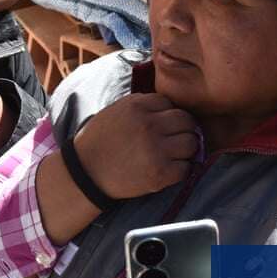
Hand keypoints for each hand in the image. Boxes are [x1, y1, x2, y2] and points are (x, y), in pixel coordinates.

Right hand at [72, 94, 197, 198]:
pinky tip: (168, 170)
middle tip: (173, 140)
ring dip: (185, 149)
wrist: (85, 173)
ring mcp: (156, 150)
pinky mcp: (159, 173)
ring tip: (174, 154)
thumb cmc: (99, 142)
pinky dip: (180, 170)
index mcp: (137, 106)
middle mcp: (149, 125)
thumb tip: (169, 107)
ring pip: (191, 143)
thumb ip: (141, 105)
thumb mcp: (115, 111)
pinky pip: (186, 168)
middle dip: (182, 130)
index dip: (167, 115)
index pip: (170, 103)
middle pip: (186, 121)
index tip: (161, 126)